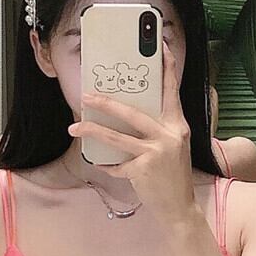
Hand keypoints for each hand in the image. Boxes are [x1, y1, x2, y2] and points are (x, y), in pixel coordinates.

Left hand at [67, 39, 196, 225]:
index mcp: (177, 125)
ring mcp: (155, 153)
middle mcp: (168, 135)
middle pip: (131, 113)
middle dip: (106, 104)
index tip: (159, 46)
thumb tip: (130, 115)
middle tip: (87, 96)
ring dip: (92, 132)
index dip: (166, 67)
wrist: (180, 209)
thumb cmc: (174, 177)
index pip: (172, 90)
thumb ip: (159, 129)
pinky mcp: (143, 170)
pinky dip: (107, 165)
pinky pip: (117, 165)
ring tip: (74, 128)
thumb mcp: (174, 147)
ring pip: (116, 137)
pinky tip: (101, 164)